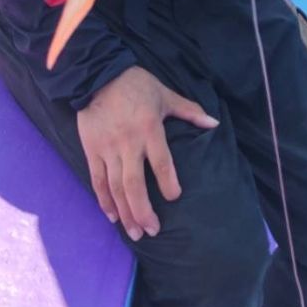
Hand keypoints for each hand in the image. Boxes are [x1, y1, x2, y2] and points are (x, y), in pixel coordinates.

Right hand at [77, 66, 219, 241]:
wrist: (98, 74)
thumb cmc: (136, 84)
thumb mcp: (165, 94)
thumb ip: (189, 111)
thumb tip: (214, 123)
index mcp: (149, 129)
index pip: (161, 162)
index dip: (168, 183)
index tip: (174, 197)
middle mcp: (128, 142)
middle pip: (134, 184)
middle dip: (143, 211)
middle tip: (152, 231)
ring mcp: (108, 148)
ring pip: (116, 187)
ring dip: (125, 212)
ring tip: (135, 232)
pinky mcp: (92, 150)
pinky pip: (98, 180)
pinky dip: (104, 200)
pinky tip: (112, 216)